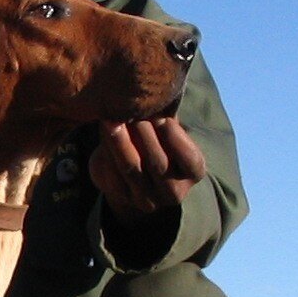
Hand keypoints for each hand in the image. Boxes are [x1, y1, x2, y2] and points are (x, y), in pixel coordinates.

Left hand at [89, 117, 205, 217]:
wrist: (137, 175)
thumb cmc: (159, 144)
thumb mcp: (169, 134)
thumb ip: (166, 120)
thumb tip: (156, 96)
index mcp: (194, 173)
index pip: (190, 159)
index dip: (176, 138)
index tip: (163, 117)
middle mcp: (173, 192)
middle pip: (158, 163)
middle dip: (145, 135)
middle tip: (132, 111)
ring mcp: (148, 199)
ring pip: (132, 169)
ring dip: (121, 142)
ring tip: (113, 119)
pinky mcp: (122, 198)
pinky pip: (112, 175)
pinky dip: (107, 152)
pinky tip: (104, 133)